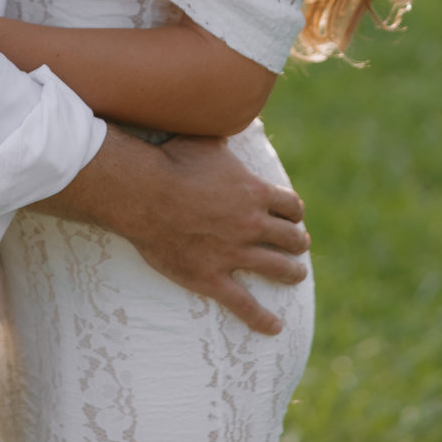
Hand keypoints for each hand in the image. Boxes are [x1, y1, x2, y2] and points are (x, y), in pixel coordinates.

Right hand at [132, 135, 308, 333]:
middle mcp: (251, 225)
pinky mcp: (212, 277)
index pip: (291, 206)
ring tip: (296, 275)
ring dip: (292, 273)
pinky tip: (275, 328)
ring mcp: (234, 254)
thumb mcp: (208, 140)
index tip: (293, 215)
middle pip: (291, 238)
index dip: (294, 211)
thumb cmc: (172, 160)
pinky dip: (262, 319)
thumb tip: (233, 113)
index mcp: (254, 192)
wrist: (143, 192)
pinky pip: (244, 304)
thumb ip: (228, 138)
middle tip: (298, 245)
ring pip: (278, 269)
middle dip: (298, 241)